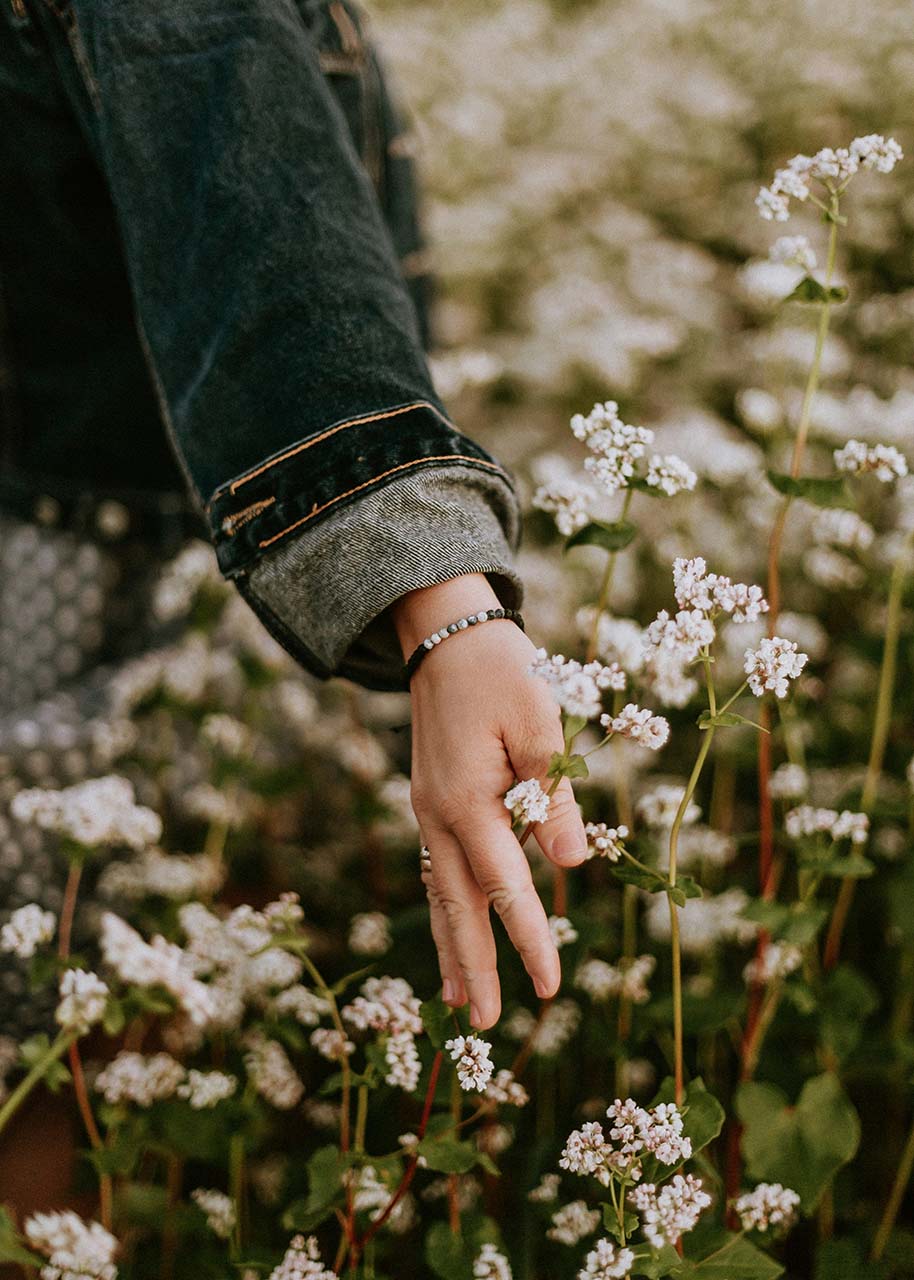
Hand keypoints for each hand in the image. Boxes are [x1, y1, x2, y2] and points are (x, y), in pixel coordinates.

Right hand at [391, 573, 588, 1029]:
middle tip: (482, 1025)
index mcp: (467, 801)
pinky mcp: (431, 802)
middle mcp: (439, 816)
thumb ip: (553, 797)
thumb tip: (572, 864)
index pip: (505, 886)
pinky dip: (445, 909)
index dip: (529, 937)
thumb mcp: (539, 725)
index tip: (550, 986)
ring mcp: (428, 811)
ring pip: (440, 893)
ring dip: (452, 947)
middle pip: (457, 906)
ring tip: (455, 1001)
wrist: (446, 636)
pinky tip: (452, 930)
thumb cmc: (501, 674)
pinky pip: (437, 868)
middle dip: (472, 965)